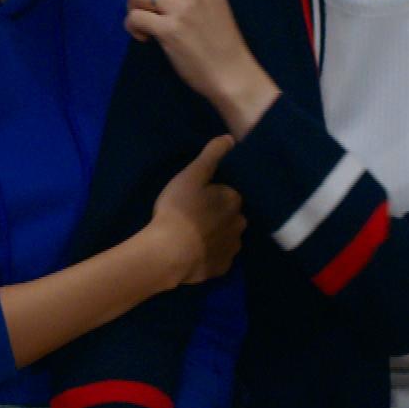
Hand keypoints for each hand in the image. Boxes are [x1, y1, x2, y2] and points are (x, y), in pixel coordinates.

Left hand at [120, 0, 279, 135]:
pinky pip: (134, 18)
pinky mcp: (170, 30)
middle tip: (142, 5)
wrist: (232, 72)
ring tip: (146, 25)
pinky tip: (145, 38)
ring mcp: (182, 8)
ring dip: (133, 9)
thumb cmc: (219, 38)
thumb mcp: (210, 0)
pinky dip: (133, 28)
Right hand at [147, 136, 243, 285]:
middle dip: (219, 215)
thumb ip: (211, 155)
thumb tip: (231, 139)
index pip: (229, 193)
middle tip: (194, 216)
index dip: (214, 194)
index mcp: (234, 200)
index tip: (198, 197)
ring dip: (216, 235)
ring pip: (227, 237)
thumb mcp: (191, 175)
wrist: (168, 254)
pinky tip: (195, 253)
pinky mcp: (222, 269)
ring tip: (193, 236)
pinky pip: (218, 257)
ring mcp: (232, 249)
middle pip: (231, 215)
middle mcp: (240, 224)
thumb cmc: (178, 210)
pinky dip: (210, 255)